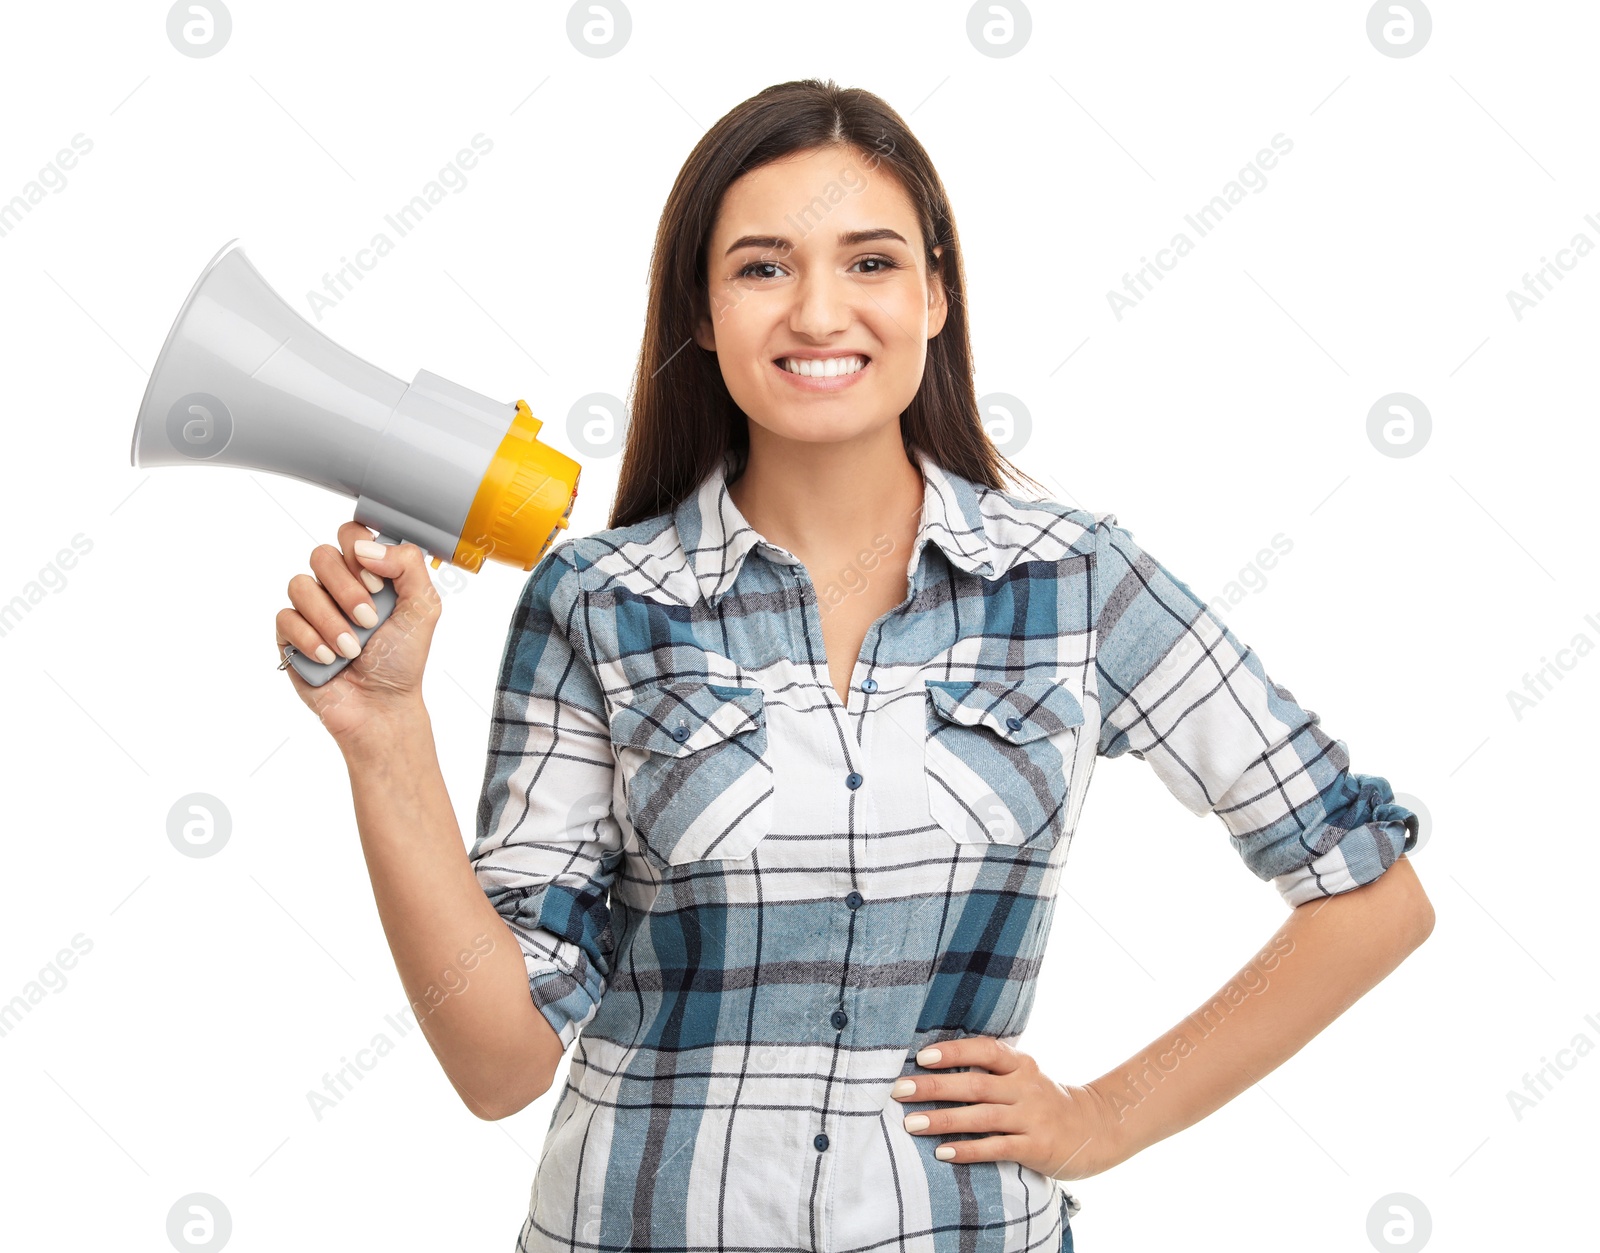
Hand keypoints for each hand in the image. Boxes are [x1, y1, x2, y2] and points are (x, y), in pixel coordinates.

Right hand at [274, 521, 442, 743]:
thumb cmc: (402, 659)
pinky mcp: (290, 634)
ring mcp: (311, 609)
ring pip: (300, 585)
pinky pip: (285, 617)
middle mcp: (336, 586)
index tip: (378, 585)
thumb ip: (408, 564)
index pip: (350, 534)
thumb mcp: (424, 608)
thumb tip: (365, 546)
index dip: (359, 552)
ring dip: (330, 620)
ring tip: (352, 648)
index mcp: (368, 574)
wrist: (381, 705)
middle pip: (322, 555)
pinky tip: (330, 659)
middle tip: (369, 620)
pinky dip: (310, 639)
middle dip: (347, 591)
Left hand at [890, 1035, 1124, 1180]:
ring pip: (981, 1117)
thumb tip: (933, 1066)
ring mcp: (1032, 1118)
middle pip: (975, 1085)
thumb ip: (990, 1071)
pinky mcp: (1036, 1147)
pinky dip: (968, 1150)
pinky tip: (943, 1152)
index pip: (985, 1051)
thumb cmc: (1043, 1101)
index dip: (954, 1052)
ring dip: (943, 1120)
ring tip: (911, 1124)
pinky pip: (997, 1148)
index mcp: (1021, 1064)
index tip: (921, 1057)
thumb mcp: (1023, 1077)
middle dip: (934, 1087)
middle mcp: (1026, 1087)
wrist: (1093, 1129)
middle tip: (899, 1089)